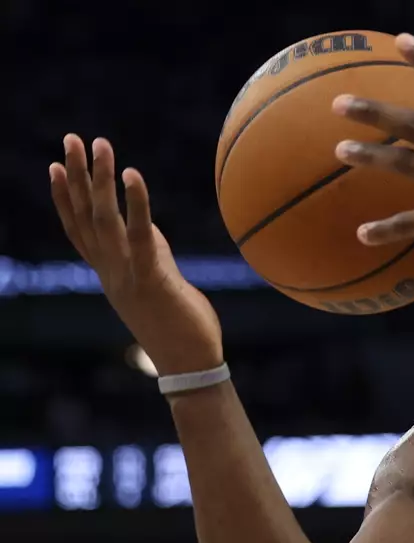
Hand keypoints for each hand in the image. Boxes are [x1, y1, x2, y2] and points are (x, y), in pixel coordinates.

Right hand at [50, 135, 222, 375]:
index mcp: (110, 275)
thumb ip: (150, 255)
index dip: (65, 199)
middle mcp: (111, 273)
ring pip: (105, 221)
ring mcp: (127, 277)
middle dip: (77, 176)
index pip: (79, 231)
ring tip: (99, 144)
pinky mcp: (152, 281)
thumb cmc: (181, 326)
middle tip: (71, 138)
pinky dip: (135, 205)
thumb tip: (146, 226)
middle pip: (85, 217)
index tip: (58, 166)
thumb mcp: (159, 285)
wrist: (190, 367)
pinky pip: (139, 238)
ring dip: (101, 180)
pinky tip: (133, 175)